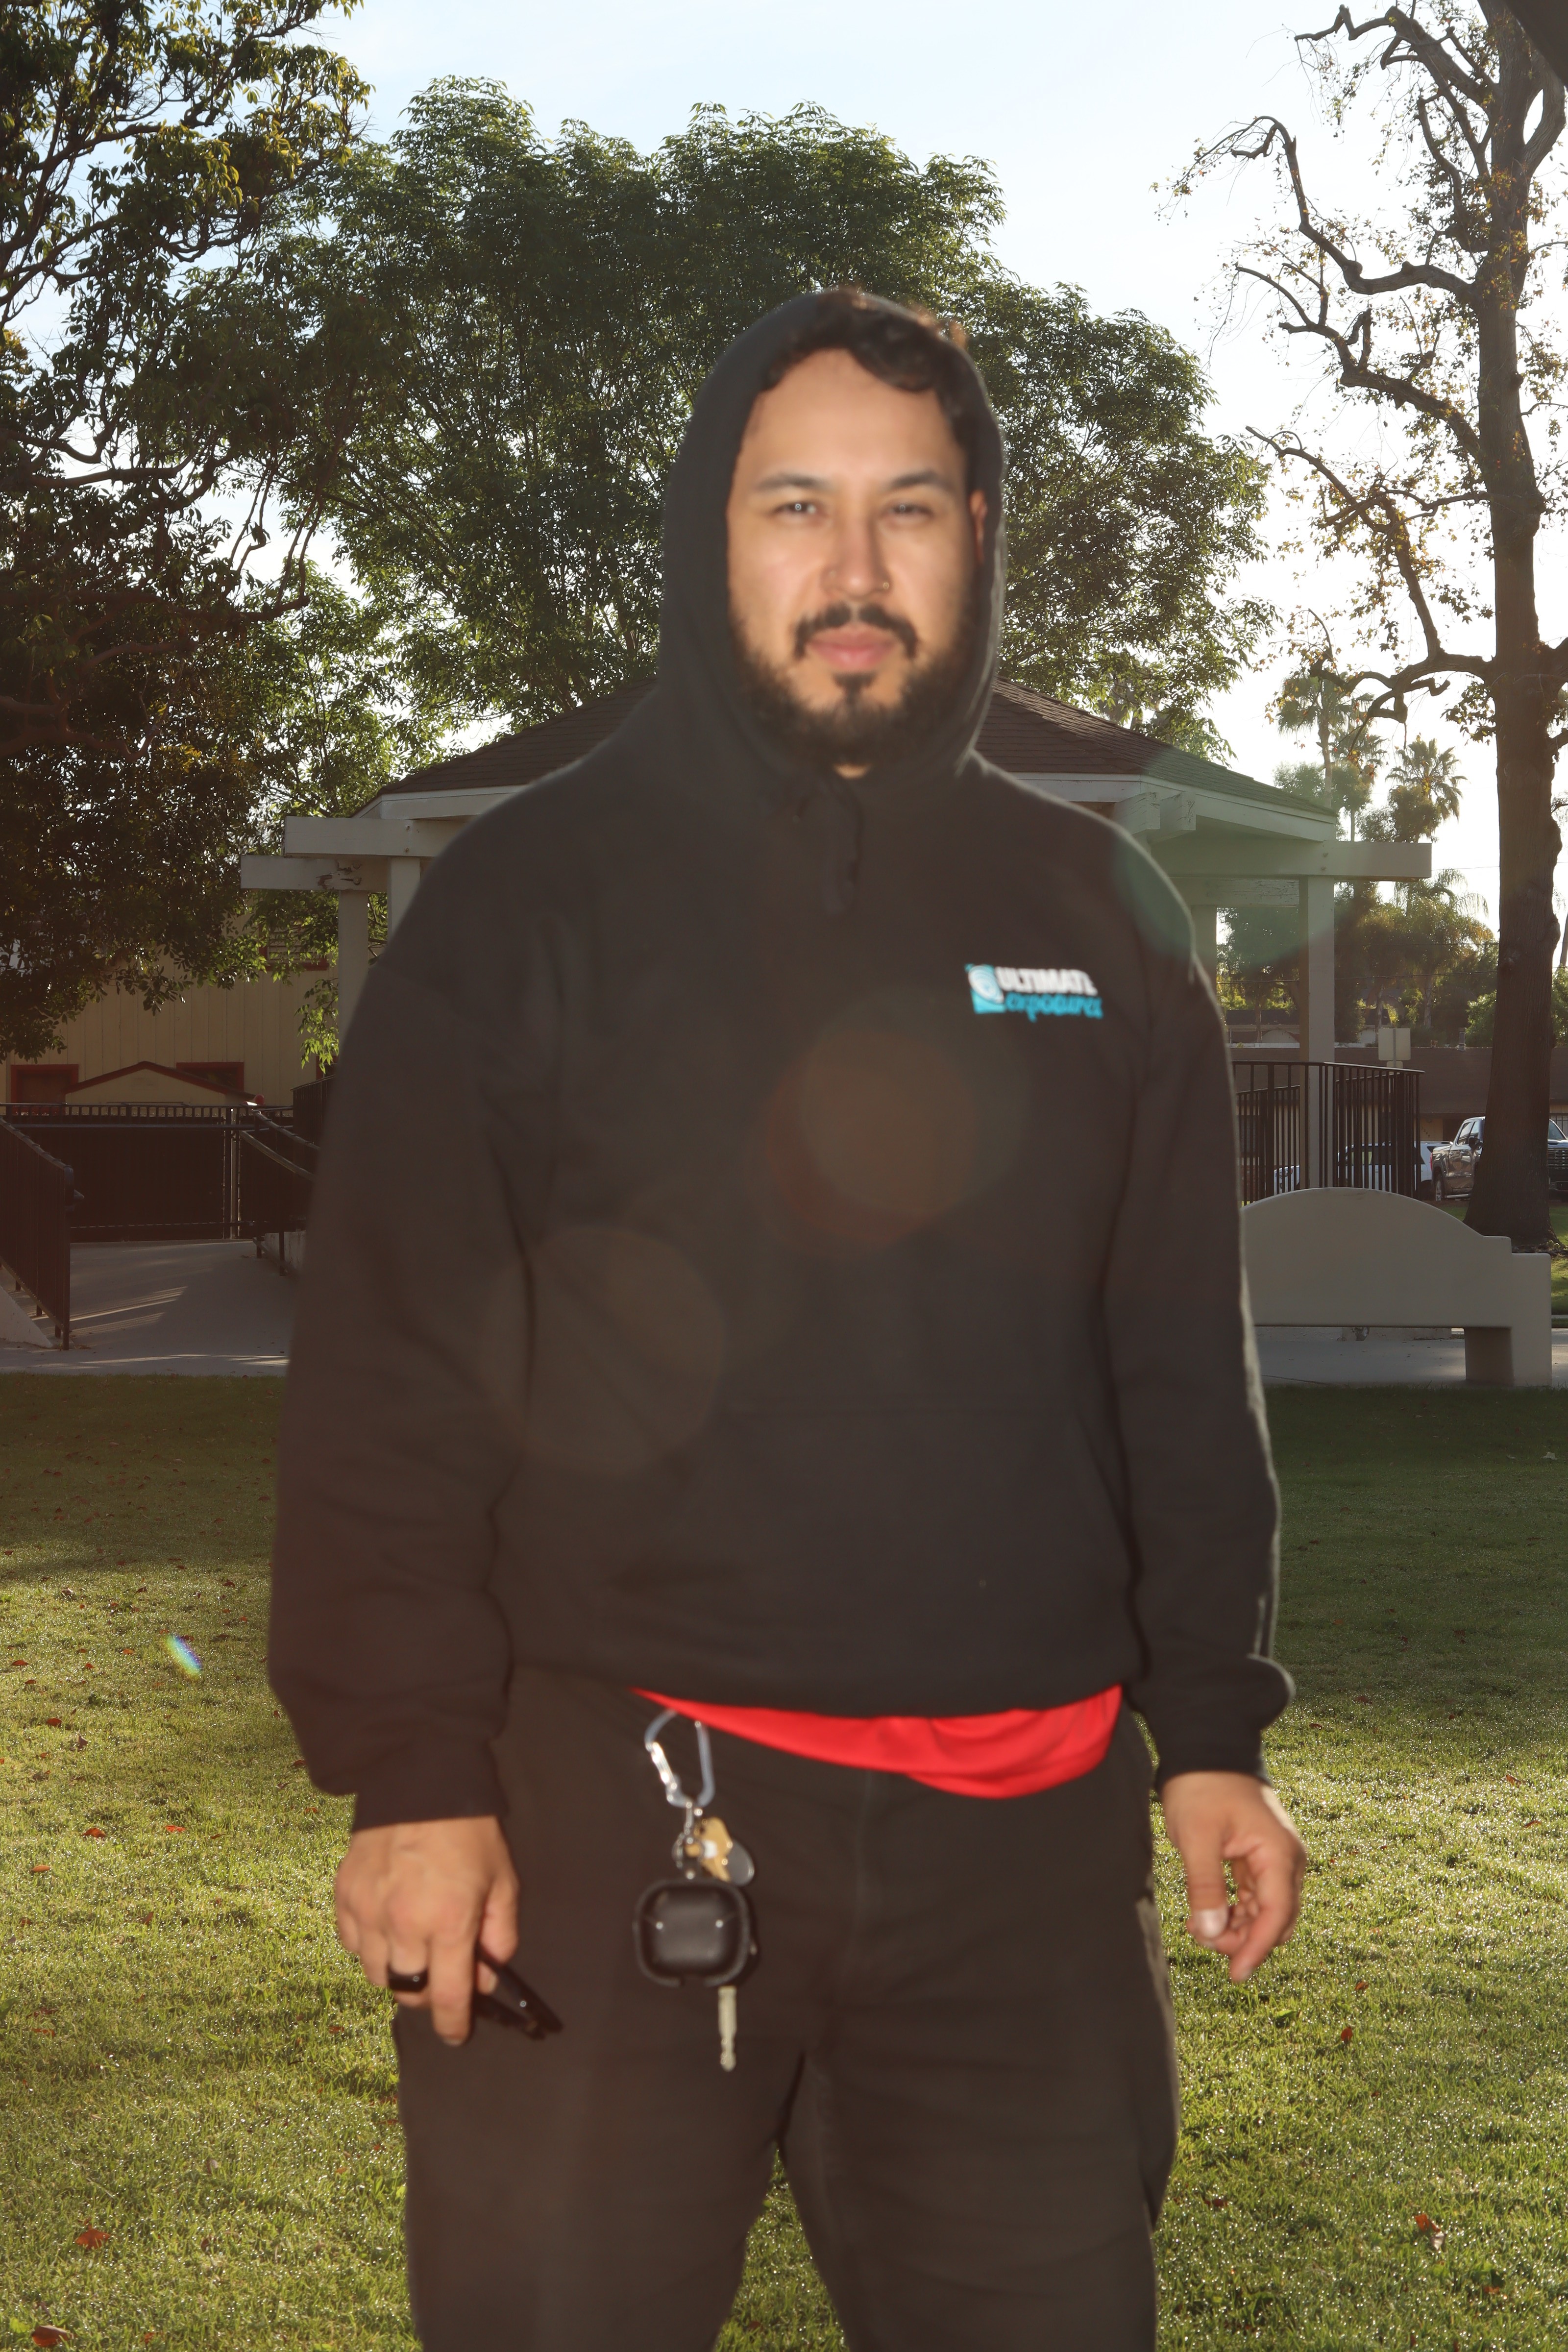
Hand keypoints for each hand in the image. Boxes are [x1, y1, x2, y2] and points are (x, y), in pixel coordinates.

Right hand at [334, 1815, 518, 2044]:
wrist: (419, 1779)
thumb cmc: (468, 1831)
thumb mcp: (503, 1881)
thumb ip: (500, 1935)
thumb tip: (487, 1977)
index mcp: (449, 1922)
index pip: (447, 1996)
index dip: (454, 2024)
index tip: (457, 2034)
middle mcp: (404, 1924)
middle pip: (408, 1992)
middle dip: (427, 1997)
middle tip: (440, 1981)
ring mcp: (368, 1911)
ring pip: (376, 1974)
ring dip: (397, 1973)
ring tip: (414, 1950)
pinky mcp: (344, 1895)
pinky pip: (351, 1944)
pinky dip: (368, 1947)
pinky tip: (386, 1928)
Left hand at [1159, 1771, 1304, 1982]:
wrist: (1205, 1747)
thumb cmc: (1202, 1787)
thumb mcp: (1198, 1838)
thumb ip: (1206, 1888)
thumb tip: (1211, 1935)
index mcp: (1279, 1855)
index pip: (1276, 1916)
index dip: (1256, 1949)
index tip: (1235, 1975)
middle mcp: (1286, 1860)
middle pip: (1274, 1919)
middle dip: (1242, 1939)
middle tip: (1202, 1938)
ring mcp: (1274, 1859)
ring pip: (1264, 1911)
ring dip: (1236, 1926)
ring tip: (1196, 1925)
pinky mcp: (1259, 1857)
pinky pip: (1253, 1896)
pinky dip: (1233, 1910)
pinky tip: (1204, 1914)